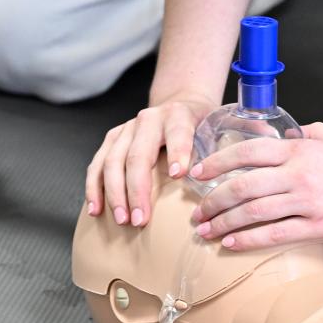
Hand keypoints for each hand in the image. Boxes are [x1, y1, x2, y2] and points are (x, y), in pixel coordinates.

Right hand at [85, 93, 215, 227]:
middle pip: (138, 154)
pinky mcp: (112, 138)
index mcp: (178, 115)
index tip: (179, 174)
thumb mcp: (213, 131)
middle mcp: (149, 119)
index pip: (177, 132)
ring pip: (112, 160)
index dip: (178, 151)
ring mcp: (127, 128)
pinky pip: (98, 164)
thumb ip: (217, 152)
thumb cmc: (198, 126)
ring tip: (121, 220)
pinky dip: (94, 188)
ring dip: (114, 193)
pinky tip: (95, 210)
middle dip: (137, 189)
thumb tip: (227, 183)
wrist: (178, 102)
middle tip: (140, 220)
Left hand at [188, 124, 322, 251]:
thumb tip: (288, 136)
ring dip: (223, 223)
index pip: (245, 152)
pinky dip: (248, 239)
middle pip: (242, 185)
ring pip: (253, 212)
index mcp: (298, 149)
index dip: (217, 163)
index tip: (198, 174)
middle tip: (196, 211)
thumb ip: (306, 135)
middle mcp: (297, 173)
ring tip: (205, 231)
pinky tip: (231, 243)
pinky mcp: (320, 226)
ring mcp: (307, 201)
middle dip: (213, 200)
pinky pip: (275, 234)